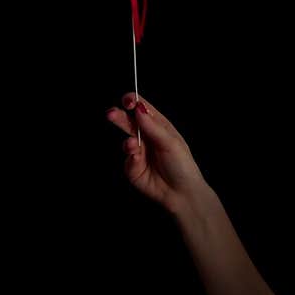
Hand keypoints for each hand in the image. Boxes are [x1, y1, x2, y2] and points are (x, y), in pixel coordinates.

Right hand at [106, 93, 211, 215]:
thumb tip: (138, 108)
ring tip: (132, 146)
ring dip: (128, 142)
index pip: (142, 108)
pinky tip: (138, 161)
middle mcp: (147, 137)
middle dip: (119, 117)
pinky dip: (131, 159)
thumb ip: (153, 126)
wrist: (182, 194)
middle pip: (129, 122)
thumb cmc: (182, 166)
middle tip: (112, 114)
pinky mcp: (132, 168)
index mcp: (158, 126)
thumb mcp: (171, 143)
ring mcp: (138, 152)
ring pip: (125, 141)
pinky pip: (127, 159)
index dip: (133, 101)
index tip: (128, 100)